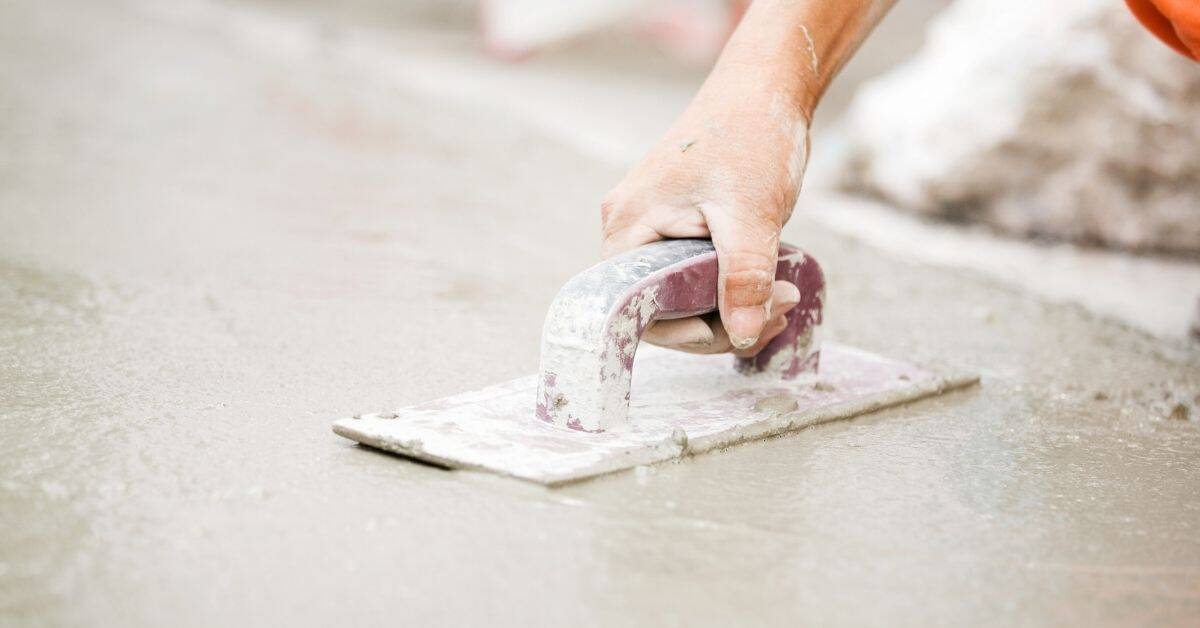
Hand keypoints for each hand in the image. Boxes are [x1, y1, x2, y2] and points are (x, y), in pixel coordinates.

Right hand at [600, 67, 810, 356]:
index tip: (741, 330)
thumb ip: (743, 278)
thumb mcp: (751, 214)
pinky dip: (732, 287)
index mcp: (628, 225)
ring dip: (734, 307)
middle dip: (721, 321)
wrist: (765, 90)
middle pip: (662, 307)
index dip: (686, 333)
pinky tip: (770, 283)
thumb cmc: (750, 137)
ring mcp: (654, 227)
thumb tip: (741, 336)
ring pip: (684, 295)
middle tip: (779, 313)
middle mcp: (631, 229)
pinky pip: (696, 276)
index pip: (638, 308)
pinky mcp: (678, 226)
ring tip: (784, 295)